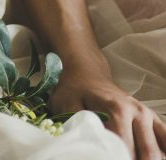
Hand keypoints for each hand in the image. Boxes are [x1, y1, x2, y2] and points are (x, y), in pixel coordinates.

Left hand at [50, 57, 165, 159]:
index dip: (114, 159)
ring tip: (129, 159)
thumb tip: (83, 147)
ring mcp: (148, 115)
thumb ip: (74, 125)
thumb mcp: (66, 104)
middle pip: (147, 155)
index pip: (124, 150)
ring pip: (158, 153)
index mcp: (118, 111)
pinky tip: (153, 157)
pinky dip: (162, 153)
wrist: (87, 71)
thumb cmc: (75, 90)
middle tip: (116, 159)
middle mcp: (138, 113)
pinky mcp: (153, 118)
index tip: (104, 159)